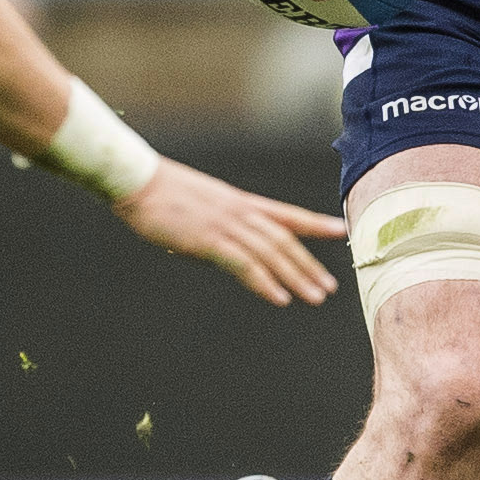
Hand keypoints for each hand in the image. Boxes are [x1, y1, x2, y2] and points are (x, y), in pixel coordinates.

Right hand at [112, 158, 345, 305]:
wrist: (139, 181)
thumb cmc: (161, 194)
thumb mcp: (199, 208)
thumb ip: (217, 229)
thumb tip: (223, 251)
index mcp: (239, 202)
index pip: (287, 214)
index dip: (316, 224)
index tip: (340, 231)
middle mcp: (240, 212)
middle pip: (285, 240)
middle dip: (309, 265)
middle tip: (329, 286)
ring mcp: (226, 224)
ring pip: (272, 253)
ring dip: (296, 277)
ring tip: (315, 296)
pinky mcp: (210, 238)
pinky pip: (245, 264)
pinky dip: (265, 282)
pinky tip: (280, 298)